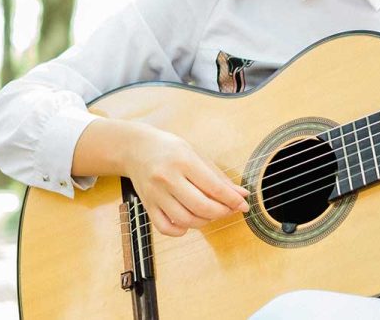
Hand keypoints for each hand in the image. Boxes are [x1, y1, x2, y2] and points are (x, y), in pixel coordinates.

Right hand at [125, 126, 249, 237]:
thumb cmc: (170, 149)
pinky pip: (165, 228)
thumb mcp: (196, 154)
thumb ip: (219, 176)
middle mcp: (168, 178)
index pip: (213, 187)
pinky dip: (181, 231)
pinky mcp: (147, 206)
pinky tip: (189, 222)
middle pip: (200, 206)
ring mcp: (155, 194)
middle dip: (221, 212)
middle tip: (229, 210)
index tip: (243, 205)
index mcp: (183, 161)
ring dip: (204, 222)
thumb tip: (241, 195)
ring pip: (185, 220)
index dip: (232, 199)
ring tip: (210, 213)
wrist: (136, 148)